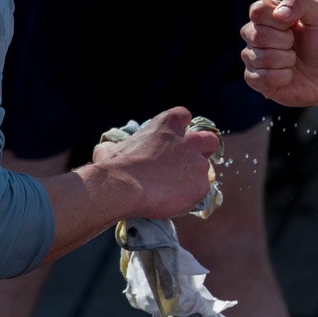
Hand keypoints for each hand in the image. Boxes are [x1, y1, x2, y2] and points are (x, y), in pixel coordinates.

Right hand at [90, 107, 218, 219]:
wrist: (124, 187)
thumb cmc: (116, 165)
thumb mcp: (112, 147)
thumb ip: (118, 146)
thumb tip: (108, 150)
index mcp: (169, 123)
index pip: (185, 116)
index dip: (180, 130)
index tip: (173, 140)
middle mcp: (190, 140)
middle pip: (209, 140)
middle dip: (203, 150)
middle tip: (186, 163)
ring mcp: (198, 164)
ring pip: (204, 170)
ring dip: (192, 177)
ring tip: (173, 189)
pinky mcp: (201, 186)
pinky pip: (199, 191)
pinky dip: (189, 196)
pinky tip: (173, 200)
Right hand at [241, 0, 317, 106]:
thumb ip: (300, 2)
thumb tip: (278, 14)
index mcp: (266, 15)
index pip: (257, 11)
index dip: (278, 21)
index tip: (294, 25)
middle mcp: (255, 35)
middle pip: (256, 35)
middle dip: (285, 41)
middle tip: (295, 45)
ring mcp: (253, 58)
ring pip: (259, 58)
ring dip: (286, 60)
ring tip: (294, 60)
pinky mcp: (256, 81)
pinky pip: (260, 78)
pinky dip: (282, 77)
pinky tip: (289, 75)